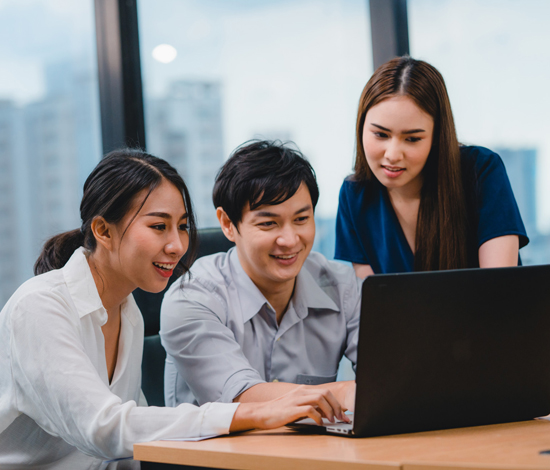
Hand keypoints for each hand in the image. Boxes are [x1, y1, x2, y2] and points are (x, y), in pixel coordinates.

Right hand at [229, 385, 349, 431]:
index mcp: (303, 390)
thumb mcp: (297, 405)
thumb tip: (328, 413)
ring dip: (329, 411)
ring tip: (332, 420)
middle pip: (325, 393)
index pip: (326, 392)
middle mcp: (301, 392)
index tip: (344, 414)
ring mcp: (296, 399)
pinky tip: (319, 424)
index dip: (337, 403)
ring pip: (319, 399)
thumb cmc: (280, 411)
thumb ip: (311, 406)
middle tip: (341, 418)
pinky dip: (318, 417)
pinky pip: (309, 410)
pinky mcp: (291, 409)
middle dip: (336, 406)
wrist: (262, 413)